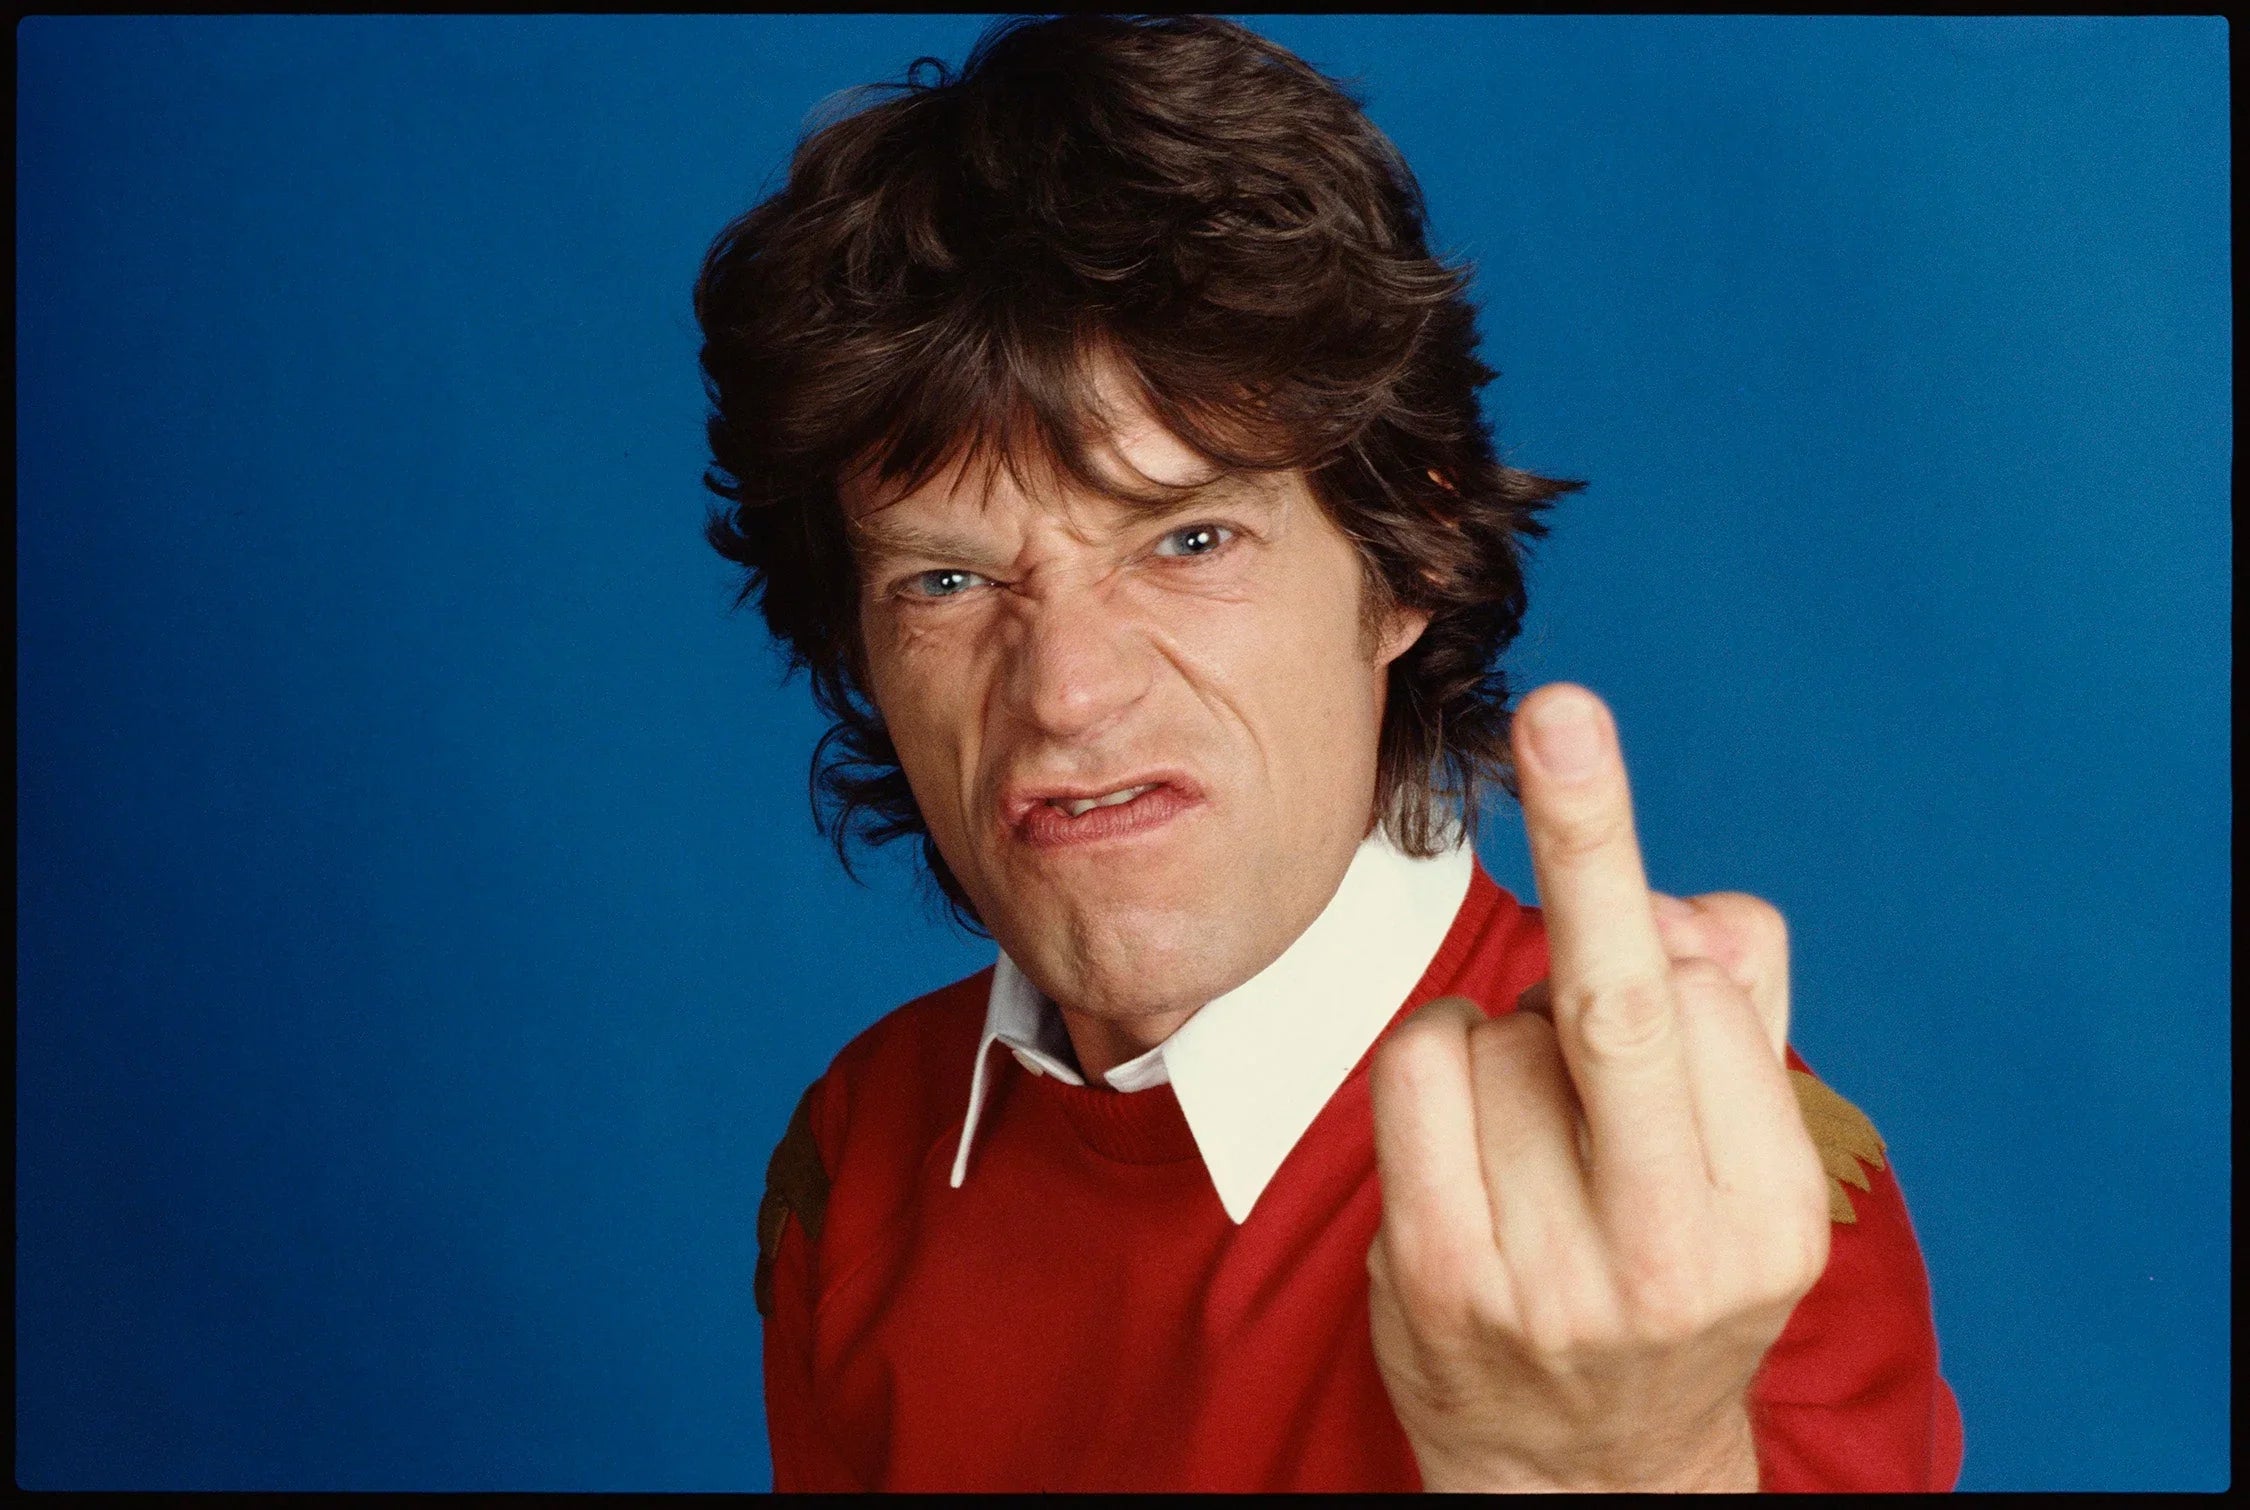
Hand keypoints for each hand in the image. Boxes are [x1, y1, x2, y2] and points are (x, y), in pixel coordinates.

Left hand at [1366, 683, 1830, 1492]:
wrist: (1579, 1474)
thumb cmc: (1669, 1274)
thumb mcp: (1751, 1166)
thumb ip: (1739, 1009)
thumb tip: (1679, 902)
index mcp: (1764, 1215)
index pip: (1707, 1002)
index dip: (1655, 923)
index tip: (1587, 763)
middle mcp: (1665, 1253)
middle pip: (1619, 1005)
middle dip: (1592, 843)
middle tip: (1564, 717)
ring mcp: (1540, 1273)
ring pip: (1497, 1028)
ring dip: (1507, 1037)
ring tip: (1538, 1139)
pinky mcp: (1433, 1274)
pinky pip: (1417, 1068)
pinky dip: (1439, 1060)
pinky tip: (1469, 1132)